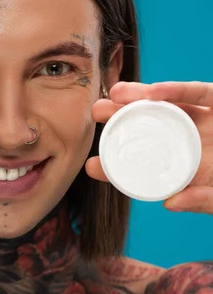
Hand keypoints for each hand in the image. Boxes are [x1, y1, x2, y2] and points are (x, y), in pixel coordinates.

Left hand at [86, 81, 212, 214]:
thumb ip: (203, 201)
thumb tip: (170, 203)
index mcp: (185, 166)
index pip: (146, 165)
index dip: (118, 165)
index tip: (91, 166)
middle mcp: (190, 140)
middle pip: (149, 126)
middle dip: (121, 118)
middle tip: (95, 112)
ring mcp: (205, 120)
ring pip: (167, 104)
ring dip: (140, 96)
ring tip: (114, 93)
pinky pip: (197, 93)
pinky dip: (176, 91)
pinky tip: (154, 91)